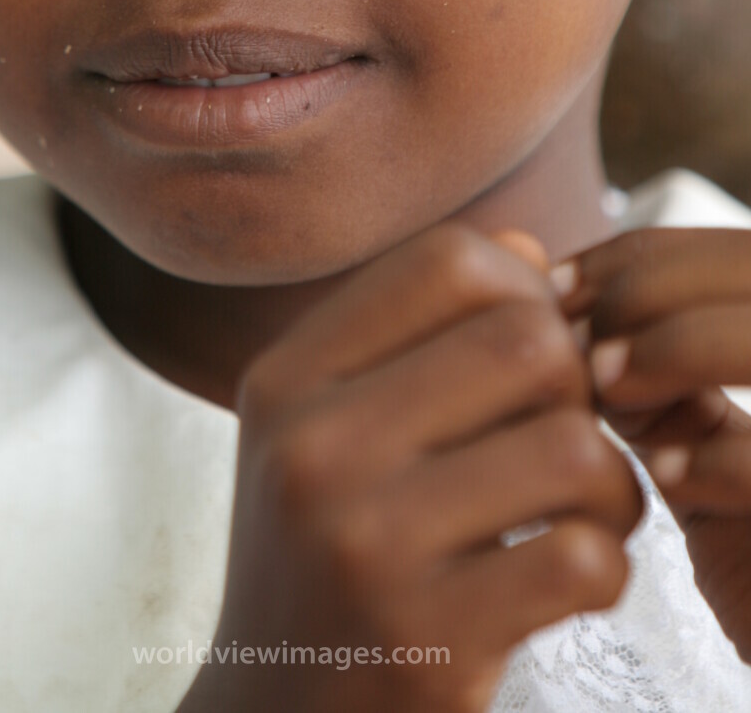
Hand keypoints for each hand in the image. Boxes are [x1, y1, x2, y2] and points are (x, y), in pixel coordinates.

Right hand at [180, 222, 641, 712]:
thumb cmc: (321, 552)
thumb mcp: (326, 427)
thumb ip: (418, 330)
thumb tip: (530, 249)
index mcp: (285, 378)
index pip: (448, 261)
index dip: (522, 290)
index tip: (526, 354)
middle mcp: (310, 448)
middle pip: (526, 341)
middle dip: (577, 388)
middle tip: (560, 438)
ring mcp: (364, 547)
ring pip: (572, 448)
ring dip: (609, 484)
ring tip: (580, 510)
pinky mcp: (427, 644)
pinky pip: (586, 560)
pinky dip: (606, 565)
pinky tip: (568, 578)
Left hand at [555, 227, 750, 661]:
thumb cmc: (744, 547)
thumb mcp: (691, 440)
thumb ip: (645, 368)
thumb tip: (548, 288)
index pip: (735, 252)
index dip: (643, 256)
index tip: (556, 285)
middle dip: (652, 289)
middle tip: (574, 338)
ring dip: (680, 348)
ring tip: (607, 390)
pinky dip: (720, 459)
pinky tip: (661, 475)